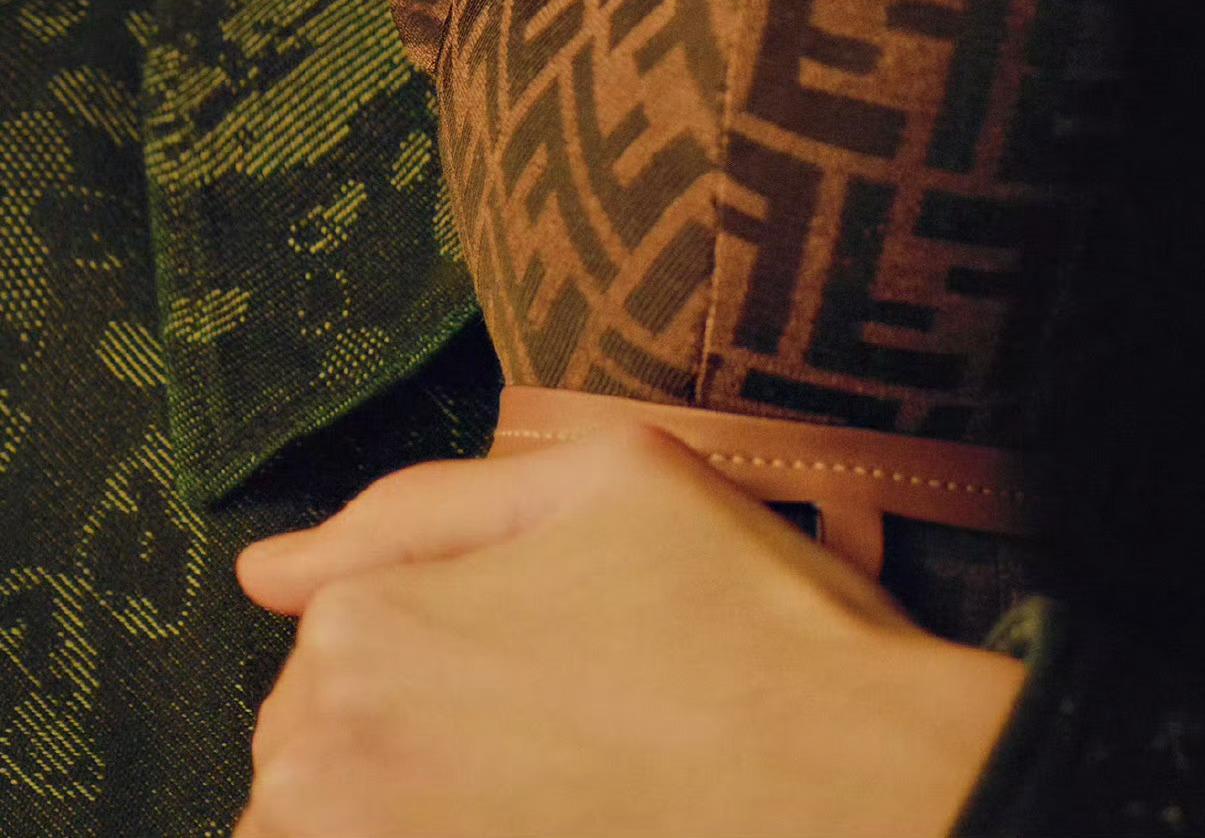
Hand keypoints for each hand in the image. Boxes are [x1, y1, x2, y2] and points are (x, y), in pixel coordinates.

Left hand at [233, 427, 1027, 837]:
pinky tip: (556, 813)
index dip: (452, 627)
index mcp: (365, 630)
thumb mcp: (607, 482)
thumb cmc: (748, 624)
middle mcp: (326, 769)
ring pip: (338, 819)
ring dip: (421, 800)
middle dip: (419, 727)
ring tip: (564, 785)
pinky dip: (438, 828)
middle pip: (320, 744)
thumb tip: (263, 568)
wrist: (860, 785)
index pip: (335, 632)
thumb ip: (421, 504)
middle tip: (572, 719)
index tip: (558, 647)